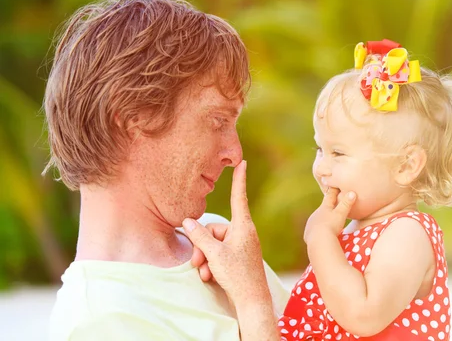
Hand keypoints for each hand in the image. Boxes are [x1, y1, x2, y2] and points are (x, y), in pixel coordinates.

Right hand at [182, 161, 270, 305]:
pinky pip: (219, 253)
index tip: (242, 162)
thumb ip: (199, 237)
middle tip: (196, 262)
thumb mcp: (214, 254)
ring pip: (213, 243)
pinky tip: (209, 277)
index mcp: (242, 226)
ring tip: (204, 272)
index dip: (238, 179)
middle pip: (214, 229)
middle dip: (201, 246)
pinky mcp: (237, 257)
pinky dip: (211, 264)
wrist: (251, 301)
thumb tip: (188, 221)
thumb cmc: (237, 275)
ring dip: (204, 258)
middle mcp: (243, 232)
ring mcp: (241, 245)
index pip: (238, 197)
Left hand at [304, 188, 356, 244]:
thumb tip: (353, 192)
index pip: (329, 196)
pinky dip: (317, 231)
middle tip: (330, 202)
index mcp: (324, 207)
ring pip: (317, 219)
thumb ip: (346, 204)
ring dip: (321, 219)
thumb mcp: (341, 214)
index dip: (332, 190)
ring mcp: (310, 224)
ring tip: (325, 220)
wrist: (318, 241)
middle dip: (327, 205)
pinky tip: (318, 234)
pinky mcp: (308, 233)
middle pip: (322, 208)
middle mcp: (315, 214)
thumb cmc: (331, 225)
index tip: (333, 184)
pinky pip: (313, 231)